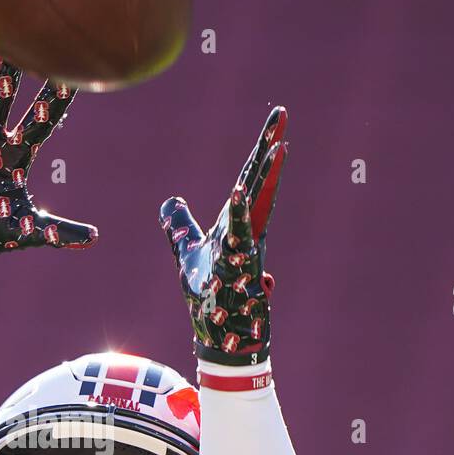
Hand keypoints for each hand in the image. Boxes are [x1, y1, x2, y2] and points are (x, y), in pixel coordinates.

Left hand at [159, 107, 288, 364]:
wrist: (219, 337)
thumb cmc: (208, 296)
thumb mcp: (187, 253)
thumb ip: (179, 226)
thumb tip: (171, 201)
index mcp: (238, 224)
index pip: (250, 180)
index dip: (262, 149)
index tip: (277, 119)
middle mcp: (247, 233)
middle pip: (258, 185)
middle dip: (269, 151)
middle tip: (282, 117)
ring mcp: (246, 251)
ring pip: (256, 208)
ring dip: (265, 178)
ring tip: (276, 146)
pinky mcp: (238, 272)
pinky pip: (239, 240)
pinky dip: (239, 217)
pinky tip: (239, 192)